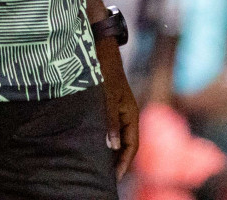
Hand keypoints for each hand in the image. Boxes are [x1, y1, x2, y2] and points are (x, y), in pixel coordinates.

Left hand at [96, 36, 139, 177]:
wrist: (101, 48)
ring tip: (98, 166)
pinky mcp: (109, 106)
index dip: (123, 163)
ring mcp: (118, 110)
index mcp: (131, 114)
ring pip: (117, 136)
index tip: (113, 177)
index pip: (132, 145)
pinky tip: (93, 145)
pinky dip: (104, 139)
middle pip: (126, 144)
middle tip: (104, 176)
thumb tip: (113, 147)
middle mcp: (127, 114)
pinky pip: (110, 128)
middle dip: (117, 161)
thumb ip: (110, 122)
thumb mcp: (107, 97)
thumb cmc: (105, 71)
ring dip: (110, 151)